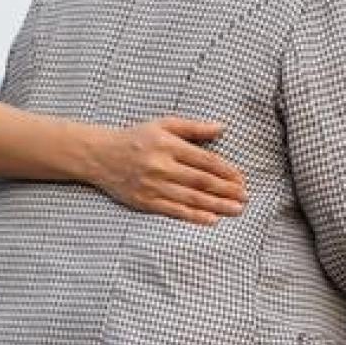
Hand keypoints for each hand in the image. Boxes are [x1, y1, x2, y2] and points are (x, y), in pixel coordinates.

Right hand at [89, 117, 247, 224]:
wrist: (99, 155)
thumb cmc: (136, 138)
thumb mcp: (163, 124)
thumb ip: (193, 128)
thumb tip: (222, 128)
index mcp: (168, 145)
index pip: (205, 160)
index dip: (226, 171)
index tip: (242, 179)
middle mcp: (161, 166)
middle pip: (201, 181)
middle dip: (226, 190)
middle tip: (245, 198)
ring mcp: (153, 185)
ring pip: (191, 197)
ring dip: (217, 205)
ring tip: (236, 210)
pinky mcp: (145, 201)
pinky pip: (174, 211)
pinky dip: (194, 216)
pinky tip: (212, 220)